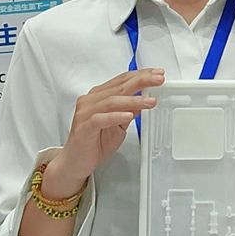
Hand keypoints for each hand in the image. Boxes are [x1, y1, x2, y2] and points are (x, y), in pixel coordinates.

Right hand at [44, 67, 164, 192]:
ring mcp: (85, 113)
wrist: (75, 162)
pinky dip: (115, 116)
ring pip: (111, 101)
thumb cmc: (95, 142)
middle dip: (141, 81)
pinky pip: (100, 119)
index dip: (140, 75)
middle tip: (159, 79)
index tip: (158, 73)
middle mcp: (90, 100)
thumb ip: (129, 111)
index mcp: (99, 96)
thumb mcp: (119, 126)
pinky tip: (129, 115)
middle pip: (119, 87)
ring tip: (150, 102)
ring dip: (133, 100)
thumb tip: (146, 100)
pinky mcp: (83, 127)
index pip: (122, 80)